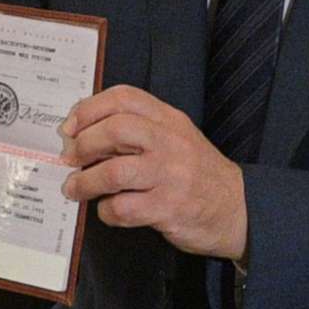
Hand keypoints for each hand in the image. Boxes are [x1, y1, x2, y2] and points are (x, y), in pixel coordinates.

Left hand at [60, 85, 247, 259]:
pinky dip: (106, 211)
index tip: (70, 127)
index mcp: (168, 120)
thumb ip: (137, 130)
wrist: (238, 208)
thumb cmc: (195, 173)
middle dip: (83, 144)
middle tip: (70, 158)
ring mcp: (171, 176)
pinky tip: (108, 210)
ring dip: (85, 182)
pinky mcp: (169, 208)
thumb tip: (82, 134)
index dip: (89, 109)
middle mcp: (170, 142)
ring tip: (75, 188)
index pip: (124, 97)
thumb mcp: (174, 138)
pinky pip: (123, 208)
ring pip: (114, 172)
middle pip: (116, 129)